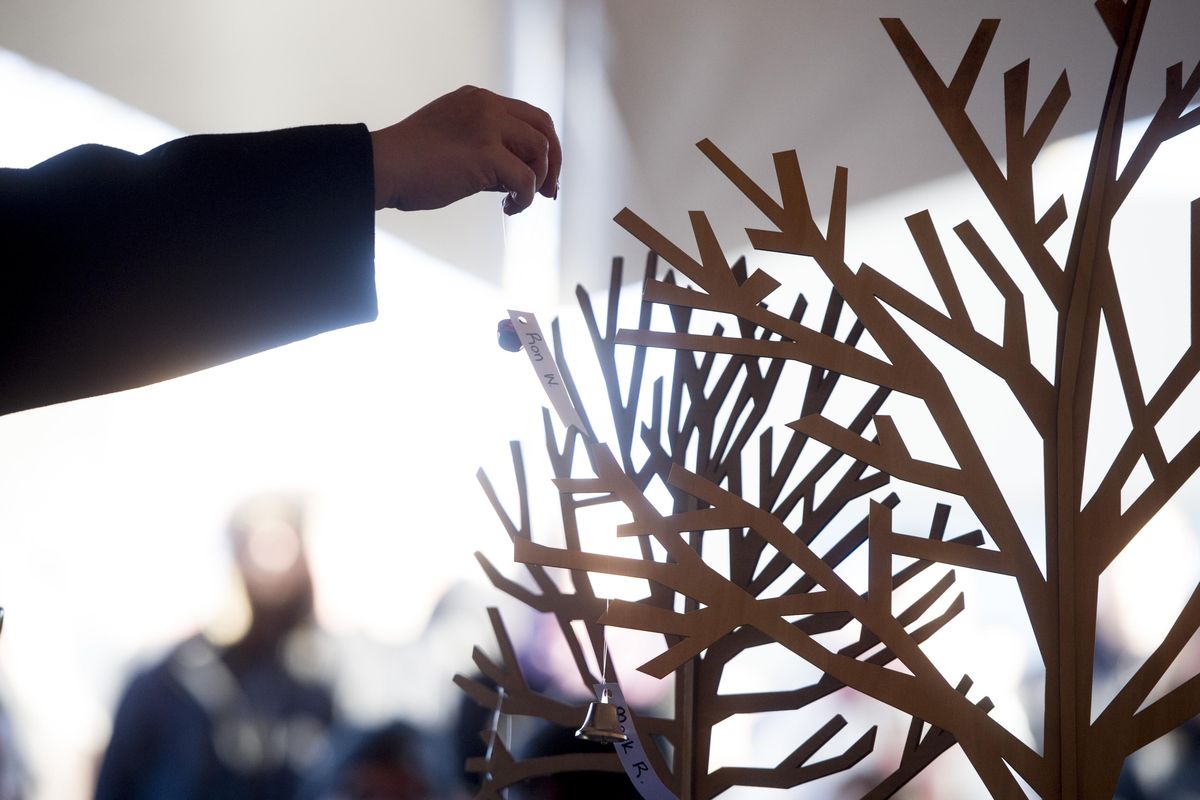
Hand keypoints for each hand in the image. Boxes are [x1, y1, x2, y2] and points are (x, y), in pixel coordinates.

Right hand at [370, 86, 560, 214]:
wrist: (382, 167)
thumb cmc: (410, 163)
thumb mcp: (453, 141)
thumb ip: (486, 148)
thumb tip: (515, 176)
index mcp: (479, 100)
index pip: (529, 116)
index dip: (543, 147)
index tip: (541, 175)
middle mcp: (487, 106)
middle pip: (544, 126)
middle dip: (553, 161)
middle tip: (548, 191)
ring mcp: (487, 126)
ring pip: (540, 149)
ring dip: (537, 181)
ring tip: (516, 200)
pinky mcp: (486, 153)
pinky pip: (526, 178)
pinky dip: (526, 197)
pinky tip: (509, 207)